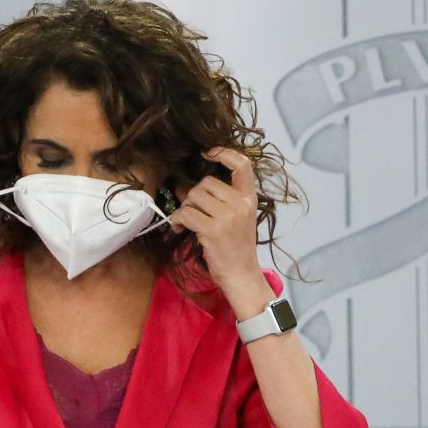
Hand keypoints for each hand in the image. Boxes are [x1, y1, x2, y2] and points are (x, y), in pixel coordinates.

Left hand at [170, 147, 270, 315]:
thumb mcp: (237, 218)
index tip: (208, 153)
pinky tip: (179, 228)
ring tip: (185, 222)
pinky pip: (185, 213)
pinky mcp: (212, 230)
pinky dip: (177, 220)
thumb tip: (184, 188)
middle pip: (206, 182)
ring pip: (193, 196)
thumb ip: (218, 200)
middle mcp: (241, 203)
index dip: (224, 153)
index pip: (242, 165)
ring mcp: (227, 216)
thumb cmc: (237, 247)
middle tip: (191, 210)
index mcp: (249, 198)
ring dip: (184, 208)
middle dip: (193, 195)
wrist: (241, 275)